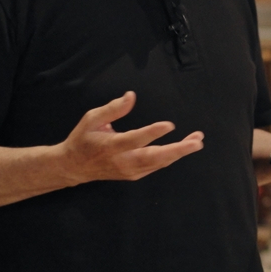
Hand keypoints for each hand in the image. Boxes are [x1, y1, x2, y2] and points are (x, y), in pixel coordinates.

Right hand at [55, 91, 202, 183]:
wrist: (73, 167)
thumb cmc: (83, 139)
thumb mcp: (91, 119)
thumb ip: (112, 109)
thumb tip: (131, 96)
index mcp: (111, 146)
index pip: (135, 140)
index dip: (152, 133)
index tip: (170, 125)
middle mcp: (122, 161)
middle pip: (153, 157)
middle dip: (177, 150)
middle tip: (196, 142)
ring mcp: (129, 171)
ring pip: (158, 164)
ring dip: (179, 153)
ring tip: (196, 141)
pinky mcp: (134, 175)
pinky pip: (155, 167)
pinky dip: (170, 158)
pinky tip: (183, 148)